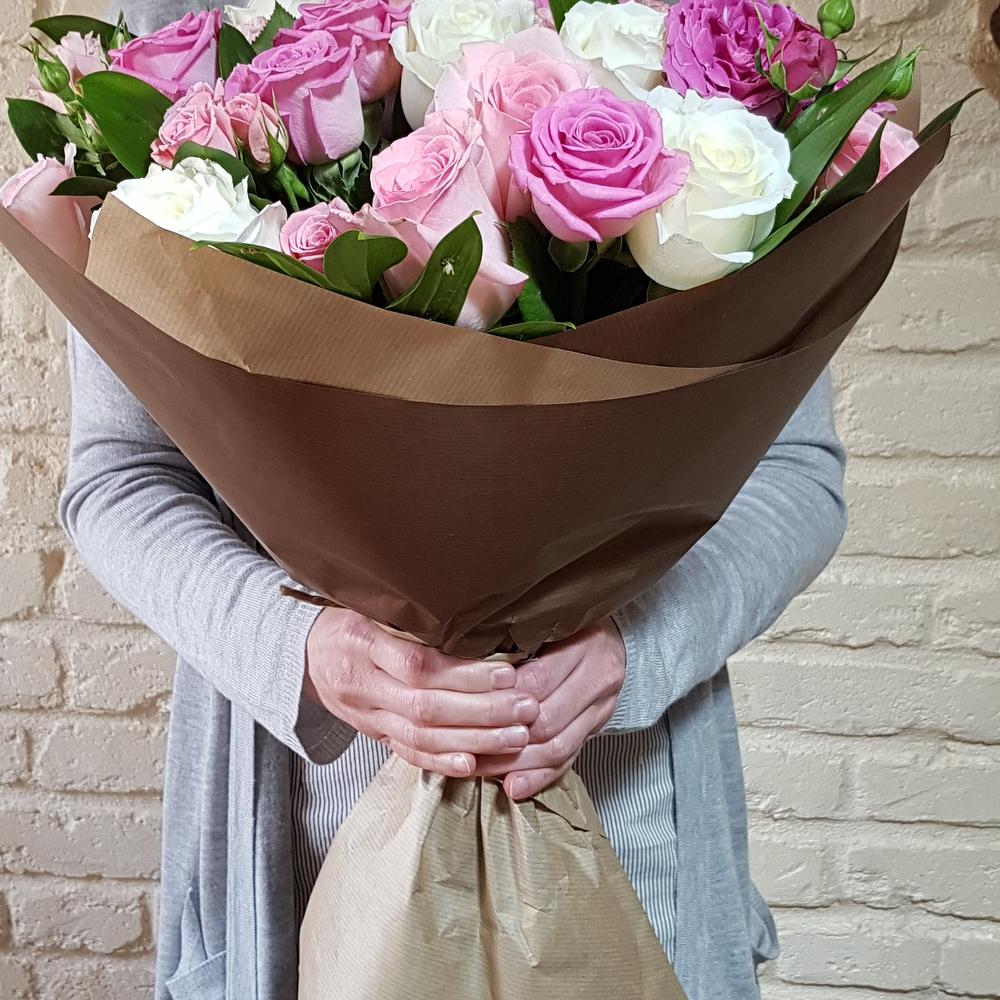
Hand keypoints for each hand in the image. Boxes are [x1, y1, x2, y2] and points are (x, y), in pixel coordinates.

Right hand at [305, 608, 539, 776]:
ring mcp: (365, 714)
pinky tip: (474, 764)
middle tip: (525, 708)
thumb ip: (414, 613)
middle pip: (425, 707)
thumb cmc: (347, 618)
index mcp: (362, 642)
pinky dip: (441, 762)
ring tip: (516, 736)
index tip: (507, 673)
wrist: (302, 652)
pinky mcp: (371, 734)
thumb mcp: (370, 601)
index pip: (418, 666)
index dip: (465, 674)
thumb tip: (478, 613)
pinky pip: (406, 754)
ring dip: (473, 740)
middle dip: (482, 712)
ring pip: (420, 737)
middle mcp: (361, 683)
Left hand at [472, 618, 625, 800]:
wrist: (617, 639)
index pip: (537, 681)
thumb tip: (472, 670)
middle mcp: (599, 678)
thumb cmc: (570, 629)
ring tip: (483, 771)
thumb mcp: (548, 624)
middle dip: (504, 740)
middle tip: (468, 748)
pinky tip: (515, 786)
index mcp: (585, 646)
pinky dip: (540, 777)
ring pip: (558, 747)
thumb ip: (518, 646)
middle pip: (548, 721)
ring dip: (518, 764)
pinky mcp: (598, 729)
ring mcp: (602, 708)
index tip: (468, 709)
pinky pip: (570, 760)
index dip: (501, 700)